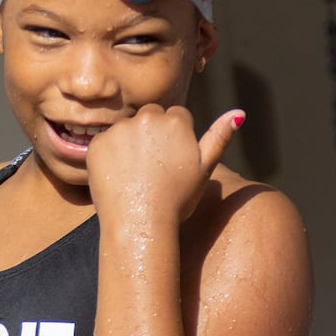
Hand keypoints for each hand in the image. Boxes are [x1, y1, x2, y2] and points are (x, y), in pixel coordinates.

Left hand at [86, 106, 243, 226]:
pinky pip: (104, 142)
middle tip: (152, 166)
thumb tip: (238, 112)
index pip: (175, 115)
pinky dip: (109, 155)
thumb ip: (219, 137)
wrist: (141, 223)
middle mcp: (147, 118)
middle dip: (151, 133)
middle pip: (149, 115)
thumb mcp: (204, 169)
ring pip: (126, 128)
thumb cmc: (177, 200)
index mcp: (176, 121)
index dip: (174, 138)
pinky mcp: (97, 143)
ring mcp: (119, 130)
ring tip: (135, 173)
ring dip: (129, 142)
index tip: (170, 160)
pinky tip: (118, 176)